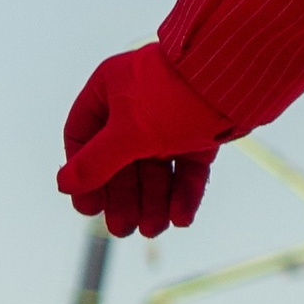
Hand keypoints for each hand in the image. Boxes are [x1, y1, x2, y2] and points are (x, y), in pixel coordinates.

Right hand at [59, 43, 226, 237]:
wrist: (239, 74)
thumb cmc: (174, 94)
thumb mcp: (129, 132)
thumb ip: (96, 162)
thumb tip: (65, 184)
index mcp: (109, 89)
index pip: (83, 138)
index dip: (84, 174)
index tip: (88, 208)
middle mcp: (137, 103)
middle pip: (121, 160)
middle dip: (124, 196)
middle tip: (123, 229)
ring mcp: (170, 118)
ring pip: (155, 168)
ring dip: (153, 201)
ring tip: (153, 229)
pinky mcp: (200, 131)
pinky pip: (186, 167)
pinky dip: (183, 193)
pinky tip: (181, 219)